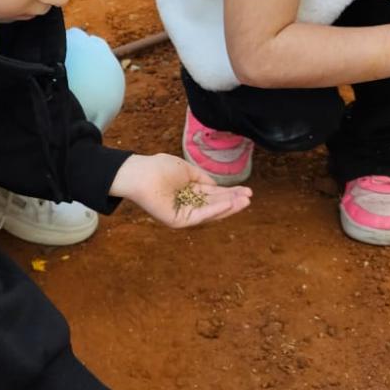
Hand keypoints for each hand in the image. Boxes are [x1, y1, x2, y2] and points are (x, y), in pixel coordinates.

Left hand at [109, 153, 250, 227]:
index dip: (229, 192)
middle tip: (249, 197)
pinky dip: (215, 211)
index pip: (213, 194)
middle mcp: (188, 204)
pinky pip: (200, 216)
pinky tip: (229, 204)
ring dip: (228, 207)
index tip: (246, 190)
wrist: (140, 174)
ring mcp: (183, 213)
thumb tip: (217, 185)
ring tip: (245, 201)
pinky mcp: (178, 221)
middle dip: (232, 200)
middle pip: (214, 204)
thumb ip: (203, 178)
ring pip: (210, 212)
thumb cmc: (159, 168)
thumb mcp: (187, 170)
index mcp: (189, 191)